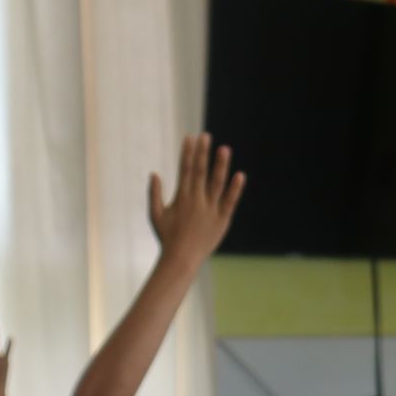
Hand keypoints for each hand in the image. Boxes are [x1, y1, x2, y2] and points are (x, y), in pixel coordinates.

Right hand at [148, 133, 245, 266]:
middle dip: (203, 152)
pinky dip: (235, 189)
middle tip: (206, 135)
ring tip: (224, 148)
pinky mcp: (222, 220)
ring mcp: (210, 209)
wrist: (181, 259)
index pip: (185, 169)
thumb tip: (154, 174)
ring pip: (217, 183)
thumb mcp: (155, 214)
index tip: (190, 137)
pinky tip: (240, 175)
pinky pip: (230, 201)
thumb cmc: (167, 237)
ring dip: (220, 165)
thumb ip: (154, 194)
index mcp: (181, 197)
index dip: (188, 152)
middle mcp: (196, 200)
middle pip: (200, 171)